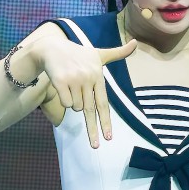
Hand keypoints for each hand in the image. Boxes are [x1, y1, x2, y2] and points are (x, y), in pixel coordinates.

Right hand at [33, 30, 136, 148]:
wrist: (52, 48)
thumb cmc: (78, 54)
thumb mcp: (98, 54)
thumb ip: (117, 53)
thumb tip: (135, 43)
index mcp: (98, 75)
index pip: (103, 103)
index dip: (106, 121)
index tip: (108, 137)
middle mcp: (87, 78)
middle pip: (90, 111)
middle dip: (93, 130)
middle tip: (96, 146)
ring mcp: (74, 80)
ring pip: (76, 107)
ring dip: (73, 102)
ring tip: (71, 86)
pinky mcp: (60, 82)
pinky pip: (65, 102)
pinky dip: (64, 98)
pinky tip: (62, 86)